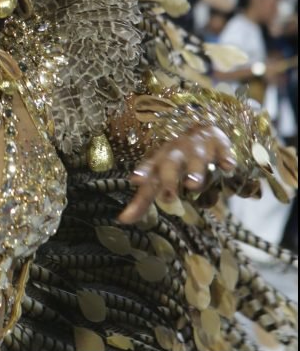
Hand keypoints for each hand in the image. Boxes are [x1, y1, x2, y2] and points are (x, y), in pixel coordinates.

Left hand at [118, 126, 235, 223]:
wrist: (202, 131)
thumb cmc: (176, 161)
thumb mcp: (159, 177)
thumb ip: (143, 199)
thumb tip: (122, 220)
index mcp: (160, 161)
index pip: (149, 167)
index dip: (143, 173)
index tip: (135, 180)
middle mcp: (176, 153)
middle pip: (170, 164)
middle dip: (169, 179)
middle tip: (169, 197)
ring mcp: (197, 148)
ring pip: (195, 158)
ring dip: (194, 171)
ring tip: (193, 185)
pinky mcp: (218, 144)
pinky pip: (222, 150)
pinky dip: (225, 157)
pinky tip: (227, 166)